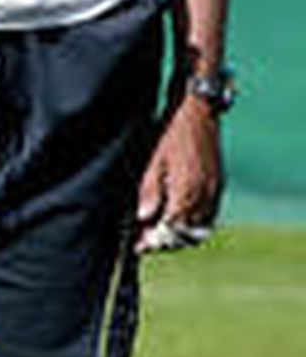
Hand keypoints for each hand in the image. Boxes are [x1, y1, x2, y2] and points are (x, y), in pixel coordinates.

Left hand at [135, 97, 223, 254]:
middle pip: (185, 234)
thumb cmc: (171, 133)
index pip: (170, 230)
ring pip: (199, 228)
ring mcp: (214, 190)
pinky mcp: (218, 184)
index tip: (137, 245)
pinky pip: (209, 215)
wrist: (197, 111)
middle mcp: (205, 195)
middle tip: (143, 242)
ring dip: (179, 235)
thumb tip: (143, 217)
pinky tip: (176, 219)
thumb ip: (149, 191)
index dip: (152, 240)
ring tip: (157, 232)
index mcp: (187, 191)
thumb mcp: (152, 160)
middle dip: (164, 241)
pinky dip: (192, 223)